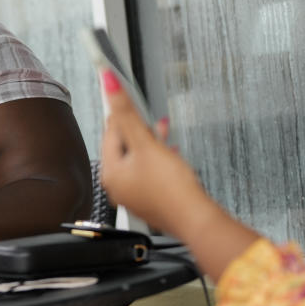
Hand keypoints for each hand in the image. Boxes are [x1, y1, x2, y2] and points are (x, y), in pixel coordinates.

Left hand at [99, 70, 209, 237]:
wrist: (195, 219)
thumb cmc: (171, 188)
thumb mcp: (146, 143)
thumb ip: (127, 113)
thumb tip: (109, 86)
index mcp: (110, 173)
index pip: (109, 133)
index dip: (121, 115)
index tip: (126, 99)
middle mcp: (118, 186)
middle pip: (123, 147)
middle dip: (138, 130)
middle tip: (148, 118)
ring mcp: (134, 195)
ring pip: (138, 159)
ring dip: (150, 143)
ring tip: (162, 132)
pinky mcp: (151, 200)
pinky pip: (150, 173)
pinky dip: (158, 160)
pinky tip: (170, 154)